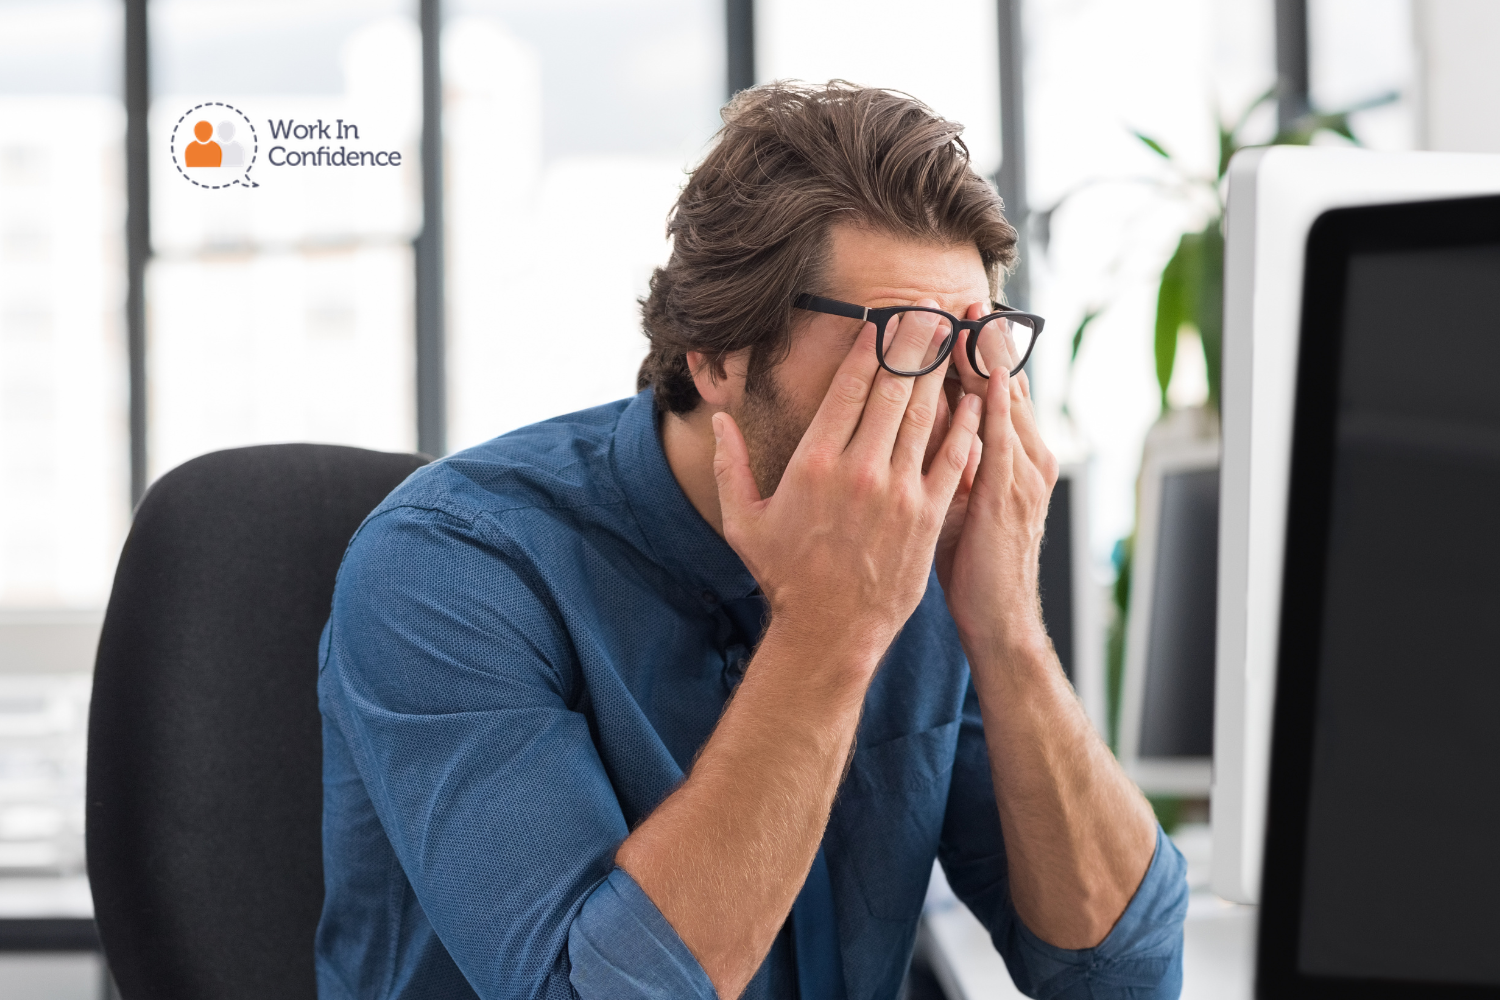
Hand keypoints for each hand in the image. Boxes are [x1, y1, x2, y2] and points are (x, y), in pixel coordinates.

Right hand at [712, 304, 982, 669]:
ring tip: (953, 336)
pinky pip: (952, 458)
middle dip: (913, 343)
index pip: (849, 387)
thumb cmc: (784, 576)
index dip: (871, 346)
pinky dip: (965, 425)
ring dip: (941, 371)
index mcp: (815, 461)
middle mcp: (859, 468)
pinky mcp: (927, 515)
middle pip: (893, 388)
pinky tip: (975, 399)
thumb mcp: (743, 520)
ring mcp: (898, 491)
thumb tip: (719, 419)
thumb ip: (729, 465)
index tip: (884, 318)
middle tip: (929, 308)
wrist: (830, 631)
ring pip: (925, 415)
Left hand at [935, 305, 1058, 654]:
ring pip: (1005, 402)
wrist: (999, 619)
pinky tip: (981, 374)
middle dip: (987, 340)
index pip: (996, 390)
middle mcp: (1026, 457)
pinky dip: (991, 403)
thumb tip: (923, 424)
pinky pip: (999, 438)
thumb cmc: (975, 565)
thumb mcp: (962, 502)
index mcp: (1016, 457)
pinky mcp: (1009, 495)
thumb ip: (952, 460)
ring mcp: (1022, 474)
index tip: (958, 314)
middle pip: (1006, 385)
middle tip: (967, 297)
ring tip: (973, 316)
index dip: (980, 351)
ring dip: (988, 358)